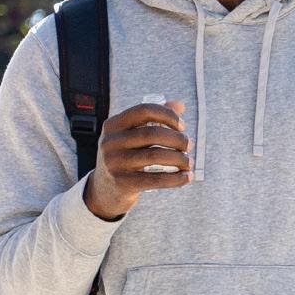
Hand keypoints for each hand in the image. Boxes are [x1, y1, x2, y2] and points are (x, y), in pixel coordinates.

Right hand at [82, 102, 192, 220]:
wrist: (105, 189)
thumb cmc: (126, 155)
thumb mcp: (132, 135)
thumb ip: (155, 118)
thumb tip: (180, 105)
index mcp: (113, 124)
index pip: (144, 110)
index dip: (167, 115)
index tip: (182, 126)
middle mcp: (110, 142)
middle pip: (152, 134)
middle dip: (177, 139)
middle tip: (189, 145)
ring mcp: (115, 163)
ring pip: (155, 156)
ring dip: (179, 159)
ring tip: (189, 162)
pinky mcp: (122, 183)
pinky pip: (155, 180)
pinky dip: (175, 178)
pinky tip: (187, 177)